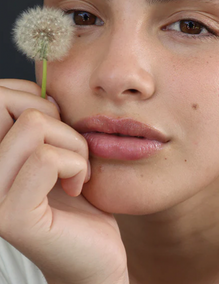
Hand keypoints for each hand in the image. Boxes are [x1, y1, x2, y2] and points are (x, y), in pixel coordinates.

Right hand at [0, 80, 128, 283]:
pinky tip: (77, 187)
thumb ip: (41, 118)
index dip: (40, 100)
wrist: (94, 251)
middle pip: (7, 99)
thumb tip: (42, 85)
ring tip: (77, 171)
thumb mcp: (59, 144)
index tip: (59, 130)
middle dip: (57, 118)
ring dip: (73, 144)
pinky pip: (47, 158)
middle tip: (71, 150)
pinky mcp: (9, 215)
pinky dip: (76, 165)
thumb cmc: (78, 193)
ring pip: (33, 124)